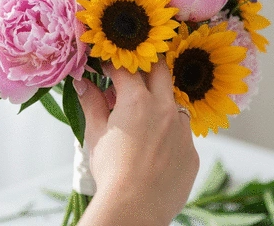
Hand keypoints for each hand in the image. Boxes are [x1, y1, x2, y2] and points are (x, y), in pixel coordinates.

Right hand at [75, 58, 198, 224]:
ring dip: (159, 100)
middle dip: (145, 66)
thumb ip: (91, 103)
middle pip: (160, 70)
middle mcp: (165, 108)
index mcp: (138, 100)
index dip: (113, 64)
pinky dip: (169, 131)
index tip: (106, 66)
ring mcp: (182, 130)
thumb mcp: (96, 133)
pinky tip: (155, 146)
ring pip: (174, 101)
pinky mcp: (191, 151)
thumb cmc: (111, 170)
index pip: (126, 69)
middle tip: (132, 75)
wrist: (134, 208)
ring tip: (142, 116)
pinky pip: (182, 132)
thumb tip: (82, 83)